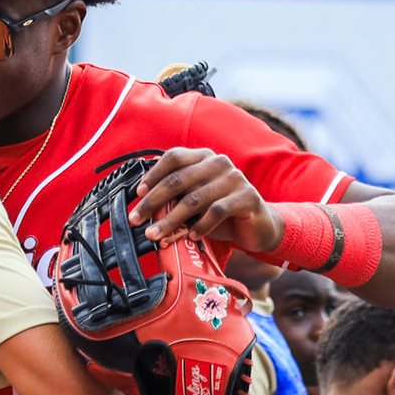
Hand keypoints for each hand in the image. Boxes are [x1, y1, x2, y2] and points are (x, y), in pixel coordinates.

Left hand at [129, 148, 283, 251]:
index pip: (173, 158)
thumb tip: (144, 209)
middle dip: (153, 202)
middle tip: (136, 219)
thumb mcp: (196, 202)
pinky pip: (216, 211)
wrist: (258, 226)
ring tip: (156, 235)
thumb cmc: (221, 213)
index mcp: (203, 157)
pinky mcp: (247, 197)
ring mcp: (234, 178)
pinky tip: (192, 237)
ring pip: (194, 199)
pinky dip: (201, 226)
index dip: (153, 175)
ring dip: (171, 220)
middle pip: (178, 180)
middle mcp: (218, 163)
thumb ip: (176, 198)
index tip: (138, 194)